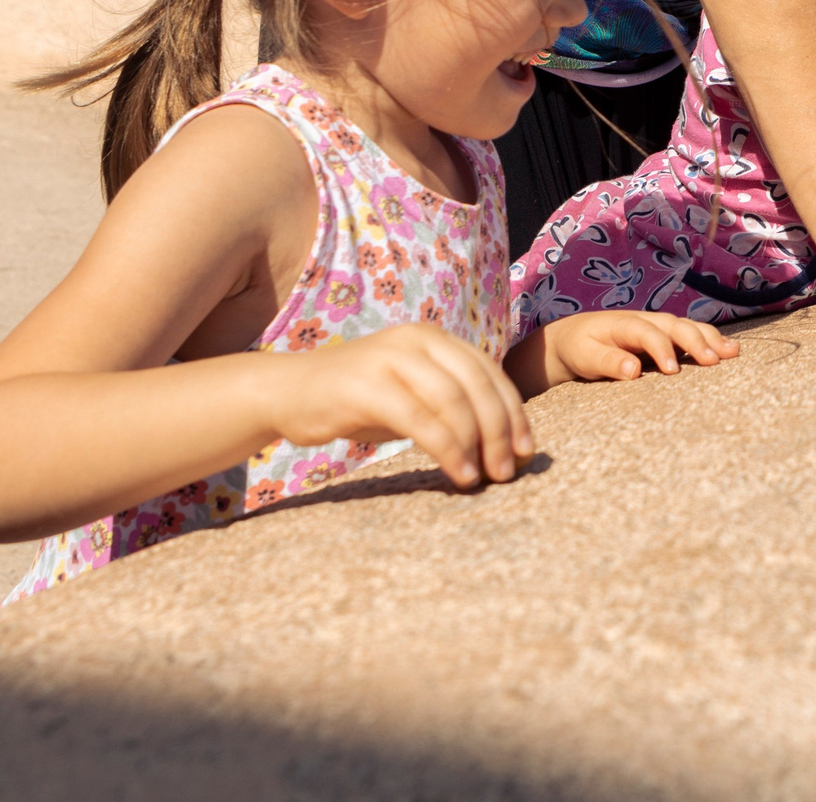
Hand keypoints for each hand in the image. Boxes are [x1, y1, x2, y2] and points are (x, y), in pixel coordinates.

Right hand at [266, 324, 532, 489]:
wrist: (286, 393)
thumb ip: (450, 406)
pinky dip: (447, 449)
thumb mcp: (411, 395)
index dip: (514, 412)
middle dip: (502, 429)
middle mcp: (417, 340)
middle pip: (478, 385)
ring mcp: (391, 359)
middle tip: (511, 469)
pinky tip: (459, 473)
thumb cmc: (356, 401)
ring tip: (488, 476)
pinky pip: (421, 420)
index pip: (490, 372)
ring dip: (478, 443)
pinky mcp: (366, 386)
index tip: (529, 449)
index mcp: (434, 338)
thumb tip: (504, 443)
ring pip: (454, 401)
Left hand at [537, 311, 740, 382]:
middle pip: (676, 325)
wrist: (575, 337)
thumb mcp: (583, 356)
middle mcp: (647, 320)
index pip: (647, 332)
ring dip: (711, 338)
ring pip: (689, 327)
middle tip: (714, 361)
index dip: (662, 349)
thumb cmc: (579, 348)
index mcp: (625, 323)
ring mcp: (659, 327)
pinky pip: (692, 336)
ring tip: (732, 353)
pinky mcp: (667, 337)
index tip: (673, 371)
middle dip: (697, 341)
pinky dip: (711, 341)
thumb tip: (632, 370)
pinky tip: (729, 352)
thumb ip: (607, 361)